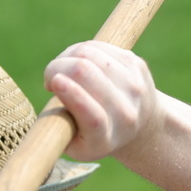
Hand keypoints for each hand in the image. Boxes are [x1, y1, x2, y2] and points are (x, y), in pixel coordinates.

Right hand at [44, 41, 159, 162]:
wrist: (141, 126)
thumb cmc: (94, 137)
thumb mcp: (74, 144)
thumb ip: (58, 126)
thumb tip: (56, 85)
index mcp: (106, 138)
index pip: (93, 116)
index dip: (73, 95)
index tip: (54, 82)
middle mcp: (126, 113)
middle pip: (87, 72)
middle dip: (58, 67)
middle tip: (50, 78)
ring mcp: (134, 86)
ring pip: (90, 53)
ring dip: (66, 57)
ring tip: (63, 71)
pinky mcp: (136, 64)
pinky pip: (97, 46)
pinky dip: (79, 51)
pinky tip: (78, 63)